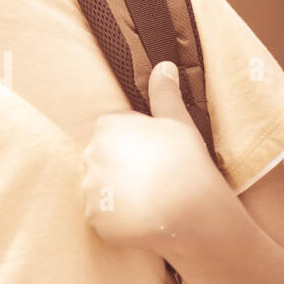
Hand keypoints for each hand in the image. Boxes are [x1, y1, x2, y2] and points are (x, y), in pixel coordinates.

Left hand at [80, 61, 222, 255]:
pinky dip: (118, 218)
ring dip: (119, 194)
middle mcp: (91, 154)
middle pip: (103, 159)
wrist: (192, 211)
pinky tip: (141, 217)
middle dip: (122, 168)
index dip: (134, 144)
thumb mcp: (178, 121)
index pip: (112, 133)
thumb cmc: (187, 162)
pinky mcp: (94, 218)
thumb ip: (164, 93)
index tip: (153, 156)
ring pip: (101, 188)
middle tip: (152, 178)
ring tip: (149, 200)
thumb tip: (163, 66)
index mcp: (108, 127)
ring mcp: (90, 188)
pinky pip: (102, 216)